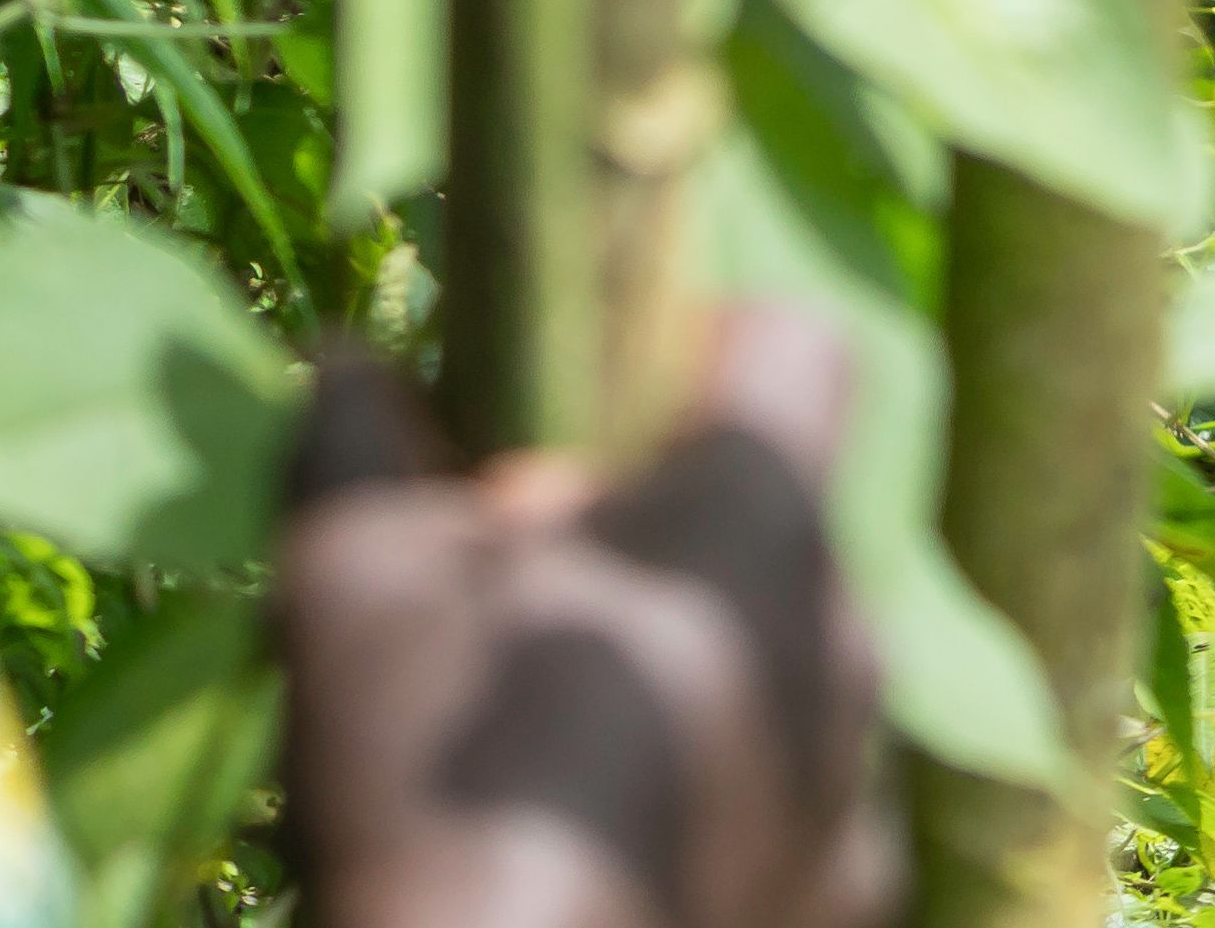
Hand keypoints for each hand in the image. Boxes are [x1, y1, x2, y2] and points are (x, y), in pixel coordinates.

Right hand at [276, 305, 900, 927]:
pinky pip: (789, 797)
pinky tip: (606, 839)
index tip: (597, 403)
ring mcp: (863, 772)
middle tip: (520, 602)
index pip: (797, 342)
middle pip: (769, 520)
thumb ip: (365, 439)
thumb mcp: (352, 583)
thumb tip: (353, 357)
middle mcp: (846, 629)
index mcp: (756, 516)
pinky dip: (713, 795)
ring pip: (780, 663)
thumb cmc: (435, 778)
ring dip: (686, 666)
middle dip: (658, 535)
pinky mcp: (857, 889)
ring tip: (547, 742)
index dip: (699, 340)